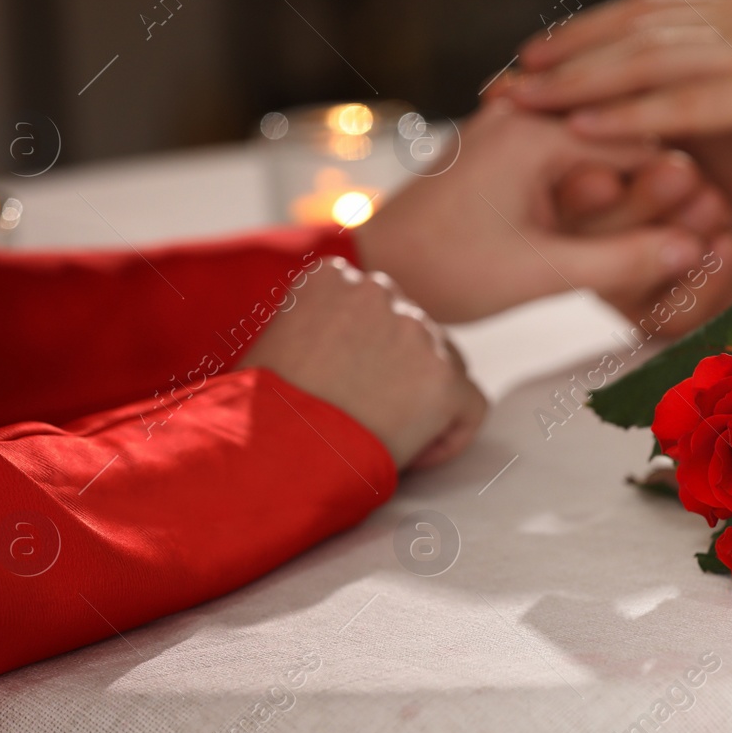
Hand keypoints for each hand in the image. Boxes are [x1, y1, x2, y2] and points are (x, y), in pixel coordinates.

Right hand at [240, 259, 485, 469]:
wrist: (266, 452)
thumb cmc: (258, 413)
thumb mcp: (276, 341)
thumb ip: (320, 324)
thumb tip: (348, 347)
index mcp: (334, 276)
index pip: (379, 307)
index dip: (369, 354)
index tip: (345, 388)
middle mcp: (380, 291)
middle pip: (417, 332)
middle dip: (400, 374)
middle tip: (366, 416)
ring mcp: (417, 332)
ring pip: (449, 365)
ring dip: (425, 401)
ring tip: (384, 438)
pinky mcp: (443, 380)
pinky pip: (472, 407)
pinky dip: (450, 435)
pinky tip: (412, 456)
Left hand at [356, 101, 728, 322]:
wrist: (372, 275)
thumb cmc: (445, 272)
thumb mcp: (542, 272)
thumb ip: (623, 259)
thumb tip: (696, 251)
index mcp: (535, 130)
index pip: (638, 139)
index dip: (686, 183)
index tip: (725, 213)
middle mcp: (525, 117)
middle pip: (621, 149)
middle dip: (664, 194)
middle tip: (716, 226)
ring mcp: (513, 134)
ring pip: (599, 163)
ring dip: (635, 202)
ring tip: (683, 234)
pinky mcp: (505, 158)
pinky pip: (571, 173)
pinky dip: (600, 204)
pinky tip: (632, 236)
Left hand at [507, 0, 731, 206]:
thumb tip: (717, 121)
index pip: (650, 16)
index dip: (584, 37)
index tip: (532, 64)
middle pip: (630, 28)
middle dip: (558, 55)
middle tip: (497, 82)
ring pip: (644, 57)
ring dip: (572, 80)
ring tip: (513, 100)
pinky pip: (682, 99)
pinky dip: (623, 112)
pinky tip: (577, 126)